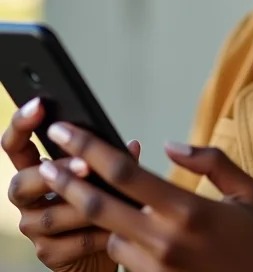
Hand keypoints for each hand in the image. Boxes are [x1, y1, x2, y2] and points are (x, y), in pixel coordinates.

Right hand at [1, 97, 139, 271]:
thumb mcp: (109, 176)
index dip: (22, 124)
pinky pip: (68, 243)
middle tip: (86, 165)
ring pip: (49, 216)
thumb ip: (113, 162)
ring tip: (110, 197)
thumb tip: (131, 146)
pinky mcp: (48, 254)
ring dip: (82, 204)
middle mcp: (29, 199)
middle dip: (56, 172)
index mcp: (38, 169)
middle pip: (22, 183)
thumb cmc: (106, 201)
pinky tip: (114, 229)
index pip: (16, 145)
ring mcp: (34, 228)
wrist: (107, 247)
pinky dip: (94, 234)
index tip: (39, 104)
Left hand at [36, 122, 252, 271]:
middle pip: (98, 206)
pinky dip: (125, 241)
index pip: (125, 173)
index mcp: (187, 210)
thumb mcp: (250, 192)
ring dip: (105, 217)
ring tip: (113, 201)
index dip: (90, 149)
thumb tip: (172, 144)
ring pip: (110, 235)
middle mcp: (164, 241)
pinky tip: (140, 230)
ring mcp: (156, 269)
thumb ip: (211, 161)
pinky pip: (125, 260)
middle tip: (46, 165)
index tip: (67, 132)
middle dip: (66, 182)